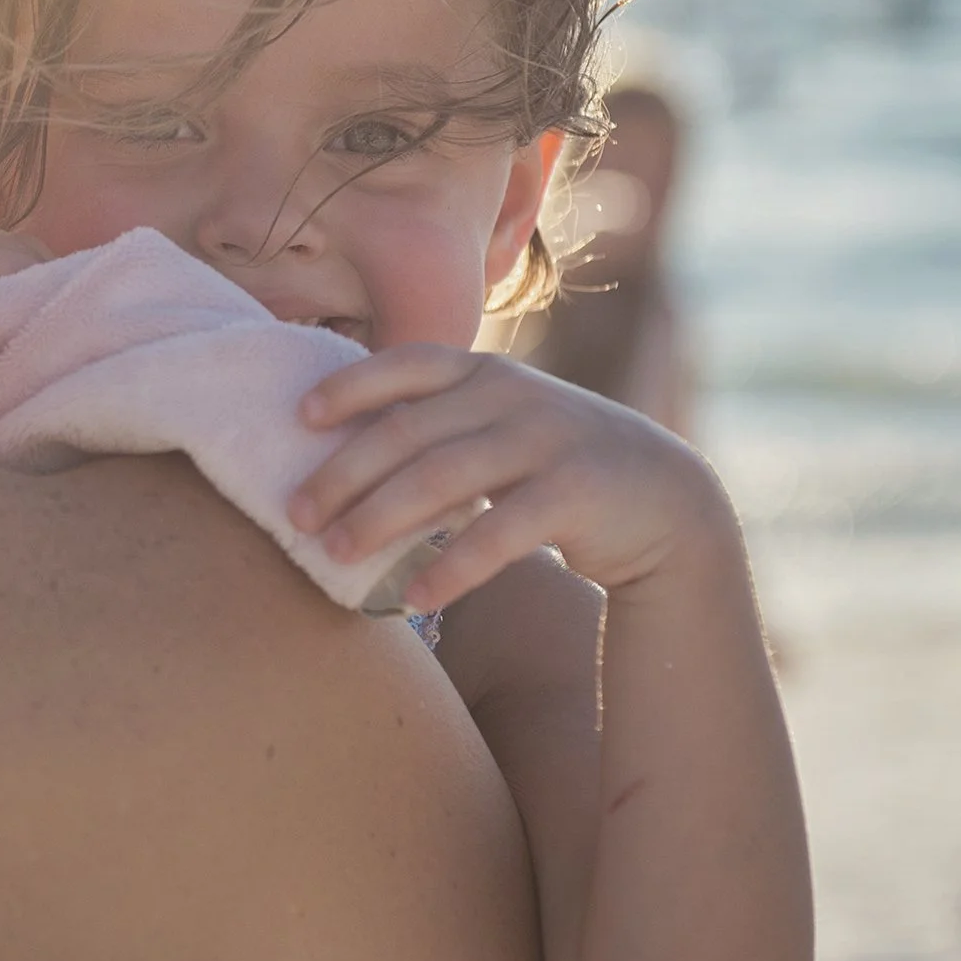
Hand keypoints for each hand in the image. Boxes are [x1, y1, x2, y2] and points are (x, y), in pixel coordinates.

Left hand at [286, 346, 739, 610]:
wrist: (665, 499)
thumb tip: (336, 451)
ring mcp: (548, 439)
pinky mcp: (577, 492)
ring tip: (336, 556)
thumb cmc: (551, 464)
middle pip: (408, 432)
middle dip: (344, 475)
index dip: (351, 386)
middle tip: (295, 516)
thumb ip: (436, 424)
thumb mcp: (498, 426)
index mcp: (485, 372)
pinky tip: (412, 598)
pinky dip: (451, 566)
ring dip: (382, 519)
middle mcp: (514, 394)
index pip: (407, 363)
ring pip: (444, 478)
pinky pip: (501, 532)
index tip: (298, 418)